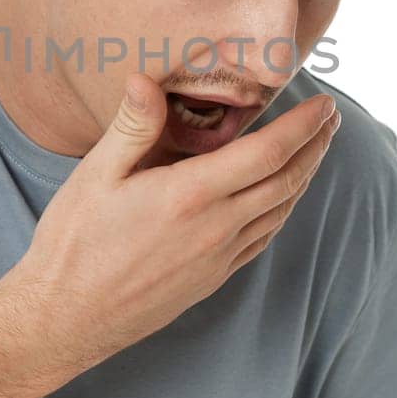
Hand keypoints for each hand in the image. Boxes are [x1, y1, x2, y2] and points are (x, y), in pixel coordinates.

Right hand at [7, 72, 340, 372]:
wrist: (66, 319)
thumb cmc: (74, 244)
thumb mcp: (94, 175)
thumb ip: (131, 126)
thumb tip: (146, 78)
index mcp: (190, 196)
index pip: (266, 153)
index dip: (301, 126)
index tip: (323, 105)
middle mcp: (215, 229)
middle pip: (285, 182)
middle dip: (314, 147)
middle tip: (330, 119)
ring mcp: (217, 259)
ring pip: (278, 211)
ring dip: (304, 177)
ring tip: (314, 151)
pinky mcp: (211, 280)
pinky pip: (261, 239)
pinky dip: (280, 211)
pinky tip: (279, 198)